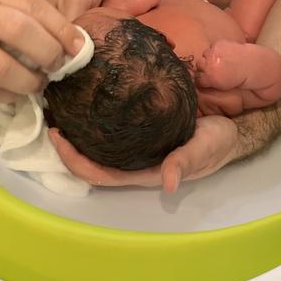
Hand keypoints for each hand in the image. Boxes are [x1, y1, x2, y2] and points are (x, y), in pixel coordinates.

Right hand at [0, 0, 83, 101]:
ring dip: (28, 82)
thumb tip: (56, 33)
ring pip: (4, 68)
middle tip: (59, 67)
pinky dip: (3, 94)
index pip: (35, 7)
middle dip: (49, 56)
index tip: (78, 46)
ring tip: (38, 84)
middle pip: (23, 35)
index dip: (62, 30)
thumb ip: (10, 6)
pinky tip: (12, 93)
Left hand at [49, 115, 239, 192]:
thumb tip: (168, 182)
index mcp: (145, 172)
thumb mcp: (206, 148)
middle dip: (66, 145)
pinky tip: (83, 98)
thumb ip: (187, 162)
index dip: (74, 161)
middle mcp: (135, 162)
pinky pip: (109, 128)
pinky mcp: (141, 129)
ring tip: (57, 105)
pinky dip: (92, 119)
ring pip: (96, 146)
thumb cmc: (218, 142)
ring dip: (75, 131)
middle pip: (90, 160)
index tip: (56, 137)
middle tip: (48, 114)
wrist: (232, 127)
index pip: (100, 174)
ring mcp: (136, 147)